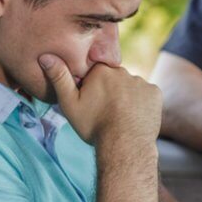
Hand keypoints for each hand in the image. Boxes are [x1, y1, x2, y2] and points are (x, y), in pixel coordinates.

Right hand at [39, 54, 161, 143]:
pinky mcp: (155, 93)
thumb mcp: (70, 104)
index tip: (91, 103)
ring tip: (121, 117)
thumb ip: (59, 78)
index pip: (96, 73)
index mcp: (101, 71)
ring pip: (131, 88)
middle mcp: (123, 71)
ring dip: (127, 98)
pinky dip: (142, 104)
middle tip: (105, 112)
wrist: (124, 145)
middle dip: (110, 91)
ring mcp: (141, 82)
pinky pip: (146, 95)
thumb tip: (46, 55)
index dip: (92, 87)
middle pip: (114, 79)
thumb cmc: (94, 126)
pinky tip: (135, 118)